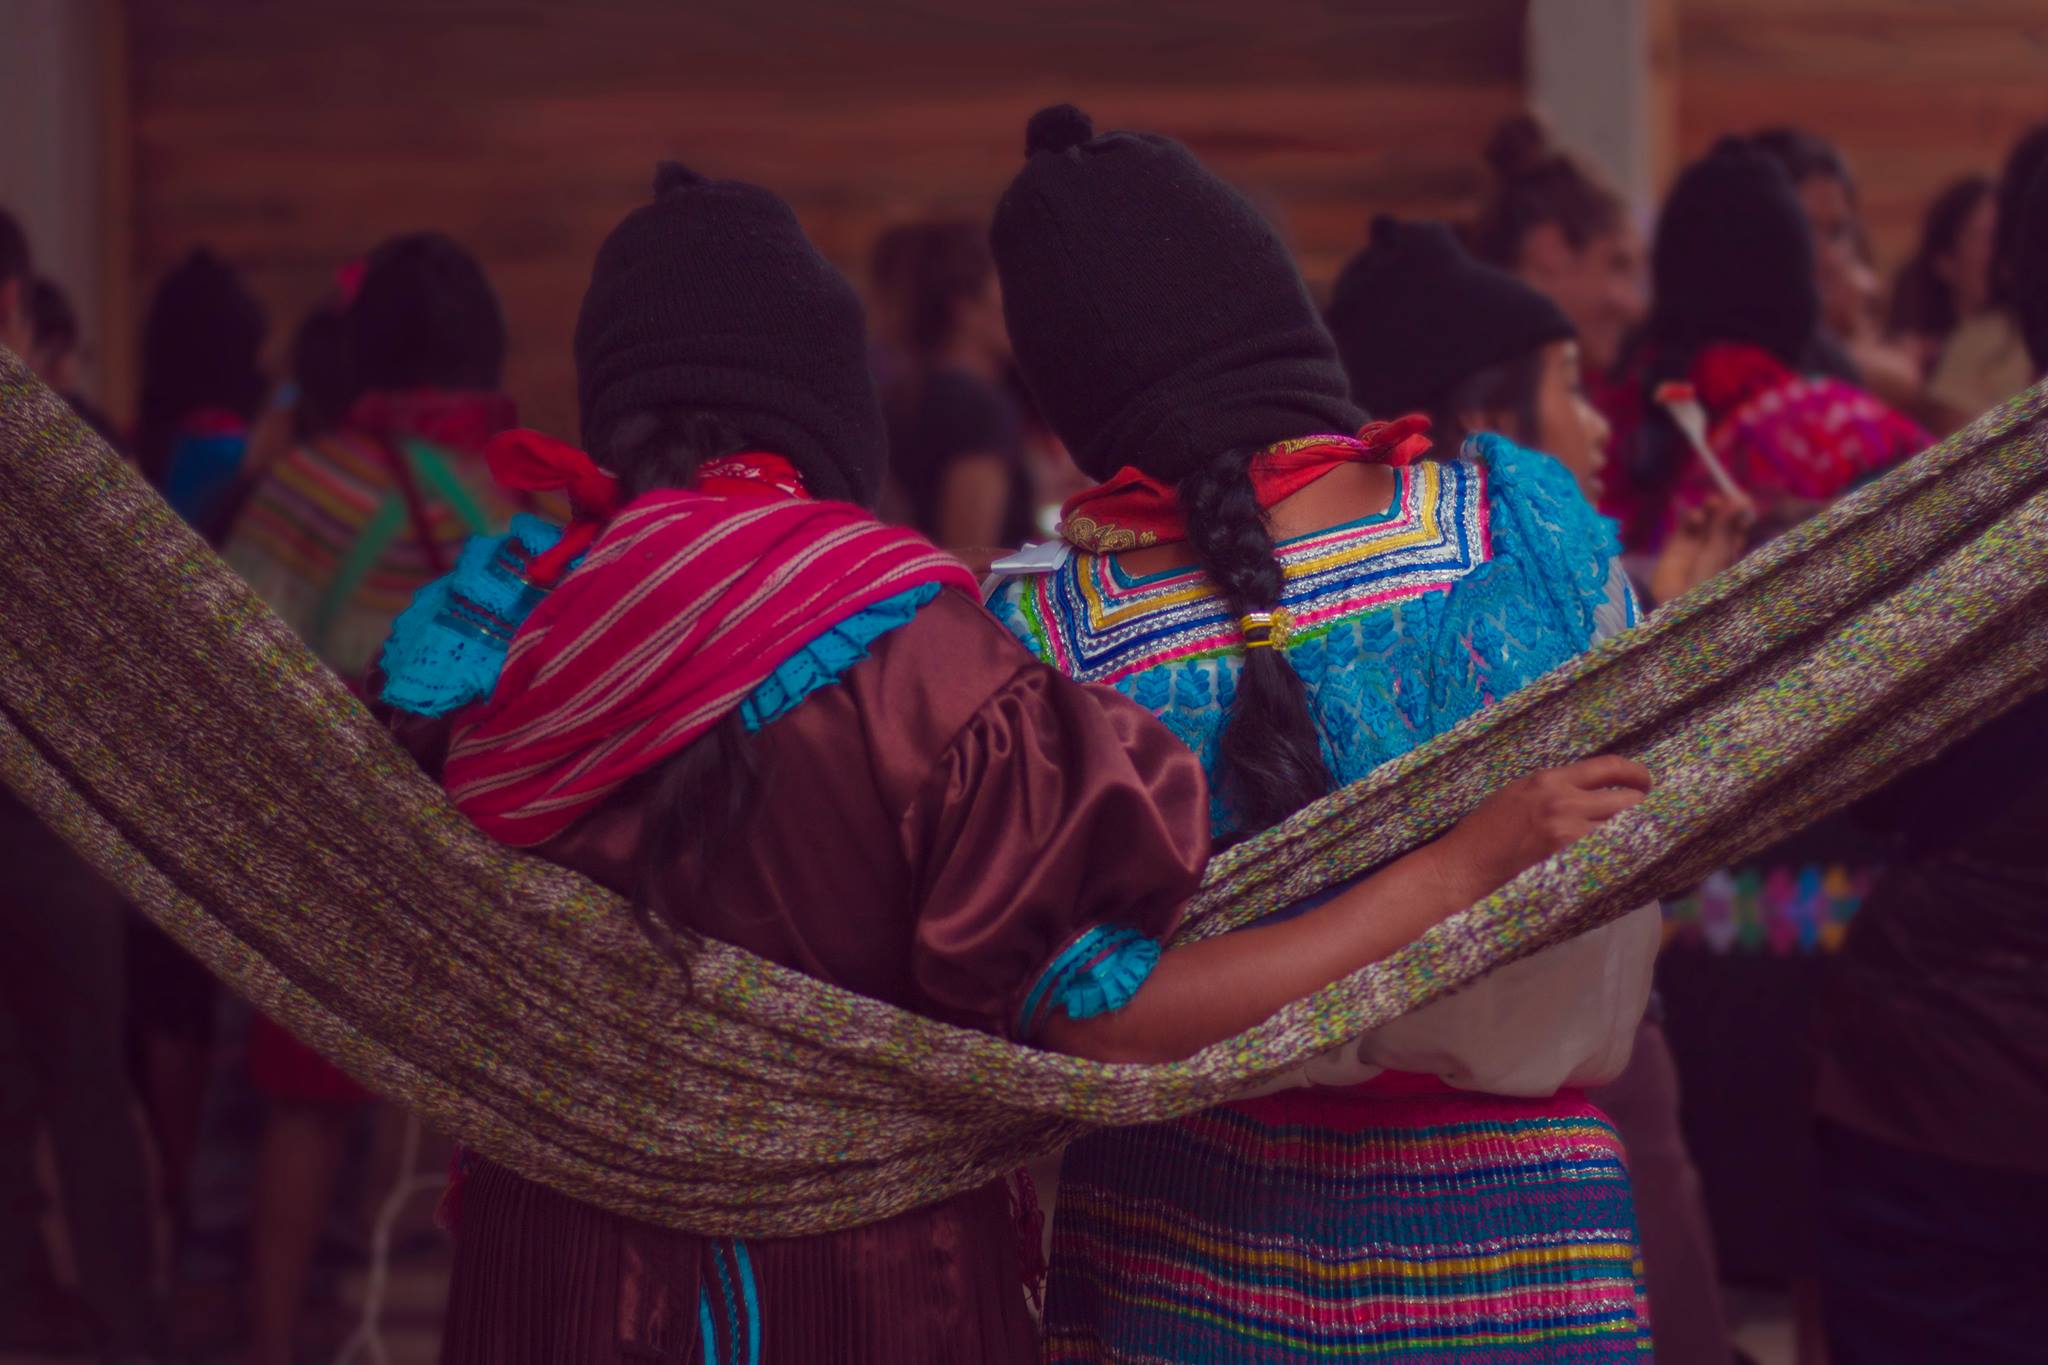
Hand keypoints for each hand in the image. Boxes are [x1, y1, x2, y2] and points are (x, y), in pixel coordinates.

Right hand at [1427, 755, 1652, 909]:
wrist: (1463, 866)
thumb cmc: (1484, 832)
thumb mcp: (1517, 794)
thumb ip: (1553, 790)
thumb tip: (1592, 792)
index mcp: (1547, 779)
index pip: (1607, 767)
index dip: (1635, 773)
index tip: (1646, 782)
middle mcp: (1562, 800)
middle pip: (1626, 799)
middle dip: (1638, 809)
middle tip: (1642, 818)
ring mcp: (1567, 831)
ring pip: (1622, 829)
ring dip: (1628, 835)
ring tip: (1628, 843)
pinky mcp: (1567, 859)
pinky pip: (1607, 853)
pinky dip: (1615, 856)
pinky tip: (1613, 861)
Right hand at [1649, 495, 1754, 605]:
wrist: (1676, 604)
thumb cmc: (1706, 582)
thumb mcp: (1718, 552)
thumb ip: (1724, 526)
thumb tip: (1738, 500)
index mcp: (1732, 554)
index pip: (1738, 528)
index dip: (1740, 513)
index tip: (1743, 499)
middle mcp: (1714, 549)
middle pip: (1720, 522)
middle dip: (1722, 508)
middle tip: (1724, 496)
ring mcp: (1694, 548)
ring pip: (1703, 523)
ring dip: (1708, 511)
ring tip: (1711, 502)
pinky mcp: (1675, 548)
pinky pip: (1684, 528)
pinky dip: (1690, 518)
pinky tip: (1696, 517)